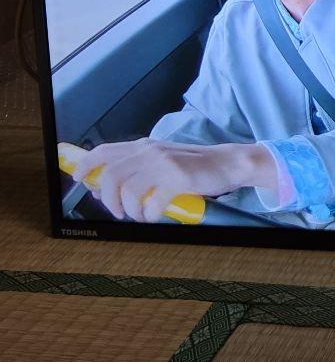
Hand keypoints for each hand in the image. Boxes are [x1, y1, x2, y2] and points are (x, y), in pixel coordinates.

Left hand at [72, 139, 273, 222]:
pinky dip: (149, 214)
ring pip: (128, 191)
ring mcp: (164, 164)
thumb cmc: (194, 166)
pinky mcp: (178, 179)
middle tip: (117, 211)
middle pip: (110, 175)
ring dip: (129, 210)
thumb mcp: (161, 159)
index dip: (86, 166)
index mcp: (144, 146)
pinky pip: (152, 203)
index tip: (78, 180)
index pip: (104, 151)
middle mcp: (150, 151)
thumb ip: (137, 167)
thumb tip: (103, 186)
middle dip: (107, 199)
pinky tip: (156, 214)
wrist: (228, 163)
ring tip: (139, 215)